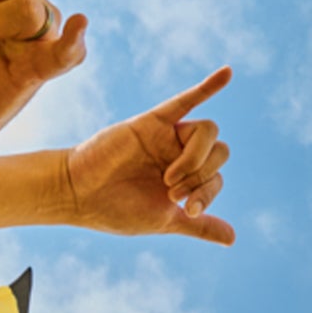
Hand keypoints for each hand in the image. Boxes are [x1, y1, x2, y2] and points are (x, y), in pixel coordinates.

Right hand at [58, 67, 235, 243]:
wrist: (79, 196)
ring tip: (169, 178)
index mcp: (187, 174)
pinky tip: (228, 73)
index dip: (208, 194)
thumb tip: (233, 239)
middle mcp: (180, 152)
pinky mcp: (151, 122)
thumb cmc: (116, 208)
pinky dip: (208, 86)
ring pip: (208, 131)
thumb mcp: (164, 221)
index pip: (217, 177)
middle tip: (172, 191)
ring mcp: (167, 136)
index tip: (188, 211)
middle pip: (220, 151)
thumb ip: (199, 226)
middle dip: (201, 176)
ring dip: (196, 158)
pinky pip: (184, 99)